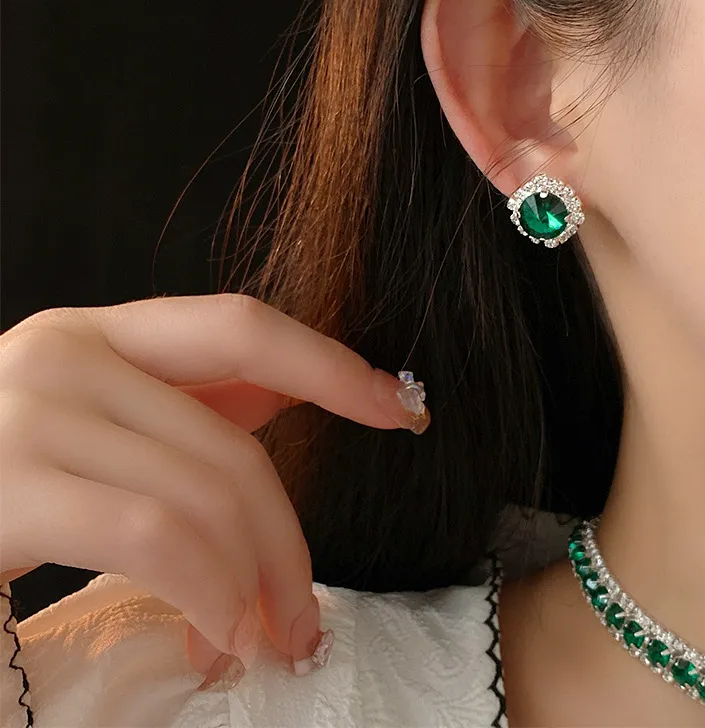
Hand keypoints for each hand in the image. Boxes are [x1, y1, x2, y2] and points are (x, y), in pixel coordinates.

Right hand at [0, 294, 419, 680]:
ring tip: (259, 642)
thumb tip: (290, 389)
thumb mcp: (97, 427)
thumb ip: (184, 403)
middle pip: (235, 443)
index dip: (332, 363)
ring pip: (206, 494)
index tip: (401, 404)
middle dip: (289, 541)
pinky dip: (207, 592)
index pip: (242, 326)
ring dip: (254, 583)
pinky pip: (154, 536)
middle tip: (302, 618)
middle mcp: (63, 353)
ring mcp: (29, 411)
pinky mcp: (2, 483)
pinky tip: (214, 633)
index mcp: (97, 336)